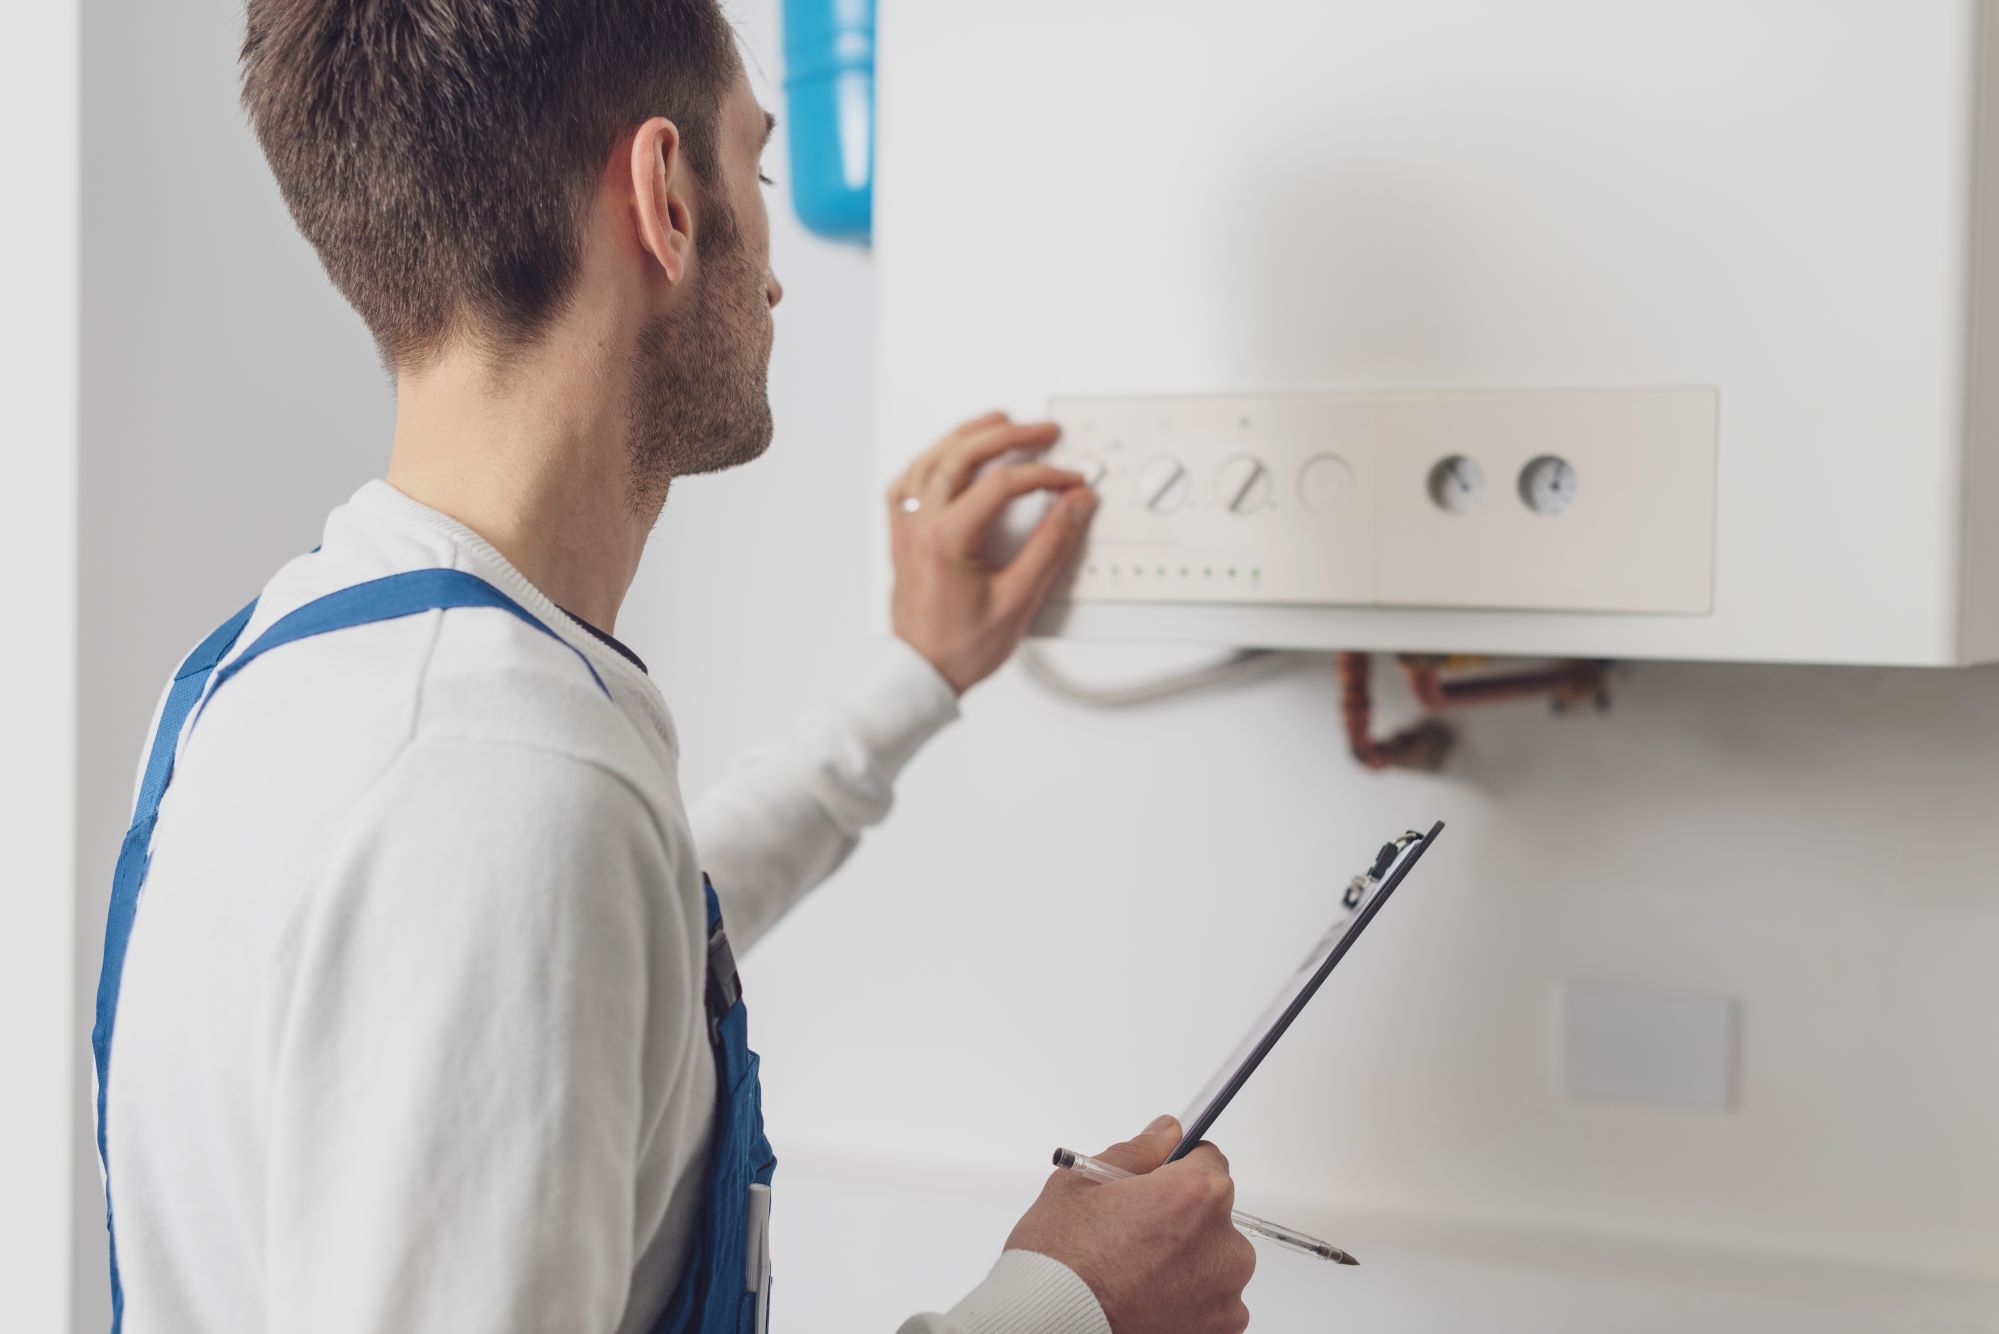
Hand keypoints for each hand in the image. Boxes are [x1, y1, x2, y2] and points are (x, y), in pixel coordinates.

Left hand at [885, 410, 1098, 693]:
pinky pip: (907, 483)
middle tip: (1040, 431)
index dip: (1043, 476)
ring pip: (930, 460)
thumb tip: (1073, 507)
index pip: (1001, 485)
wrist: (922, 674)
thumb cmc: (960, 648)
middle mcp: (920, 526)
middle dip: (1007, 436)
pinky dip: (930, 461)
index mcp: (946, 539)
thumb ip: (1050, 547)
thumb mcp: (1018, 601)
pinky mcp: (902, 536)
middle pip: (961, 456)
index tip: (1068, 483)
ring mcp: (906, 529)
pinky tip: (944, 455)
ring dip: (966, 436)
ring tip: (998, 423)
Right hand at [1003, 1116, 1256, 1333]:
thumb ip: (1138, 1152)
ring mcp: (1226, 1295)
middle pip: (1212, 1215)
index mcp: (1197, 1195)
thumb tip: (1166, 1133)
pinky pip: (1211, 1302)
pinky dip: (1186, 1300)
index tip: (1157, 1183)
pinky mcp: (1221, 1331)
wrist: (1049, 1324)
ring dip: (1185, 1261)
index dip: (1177, 1169)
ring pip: (1212, 1260)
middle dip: (1179, 1218)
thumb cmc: (1060, 1261)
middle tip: (1132, 1235)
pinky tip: (1146, 1298)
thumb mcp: (1082, 1182)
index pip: (1209, 1161)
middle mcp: (1224, 1245)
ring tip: (1135, 1273)